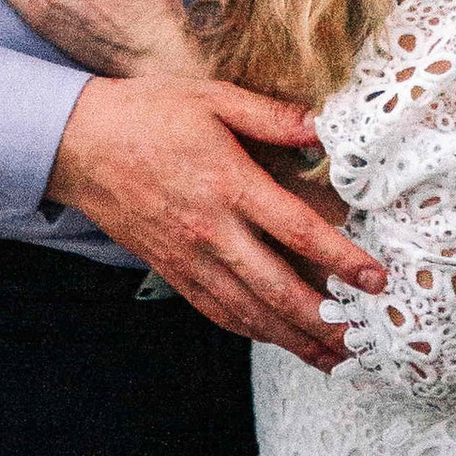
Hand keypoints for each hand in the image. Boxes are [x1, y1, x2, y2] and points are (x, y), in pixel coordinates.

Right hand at [46, 73, 383, 368]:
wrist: (79, 144)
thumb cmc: (147, 113)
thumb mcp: (211, 97)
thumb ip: (270, 116)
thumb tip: (322, 125)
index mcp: (228, 184)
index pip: (297, 232)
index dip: (341, 259)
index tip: (376, 280)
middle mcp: (212, 231)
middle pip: (278, 289)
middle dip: (326, 321)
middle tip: (365, 341)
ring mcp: (190, 258)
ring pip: (250, 312)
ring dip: (294, 339)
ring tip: (333, 357)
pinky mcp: (172, 270)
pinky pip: (218, 311)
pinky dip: (252, 331)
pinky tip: (276, 339)